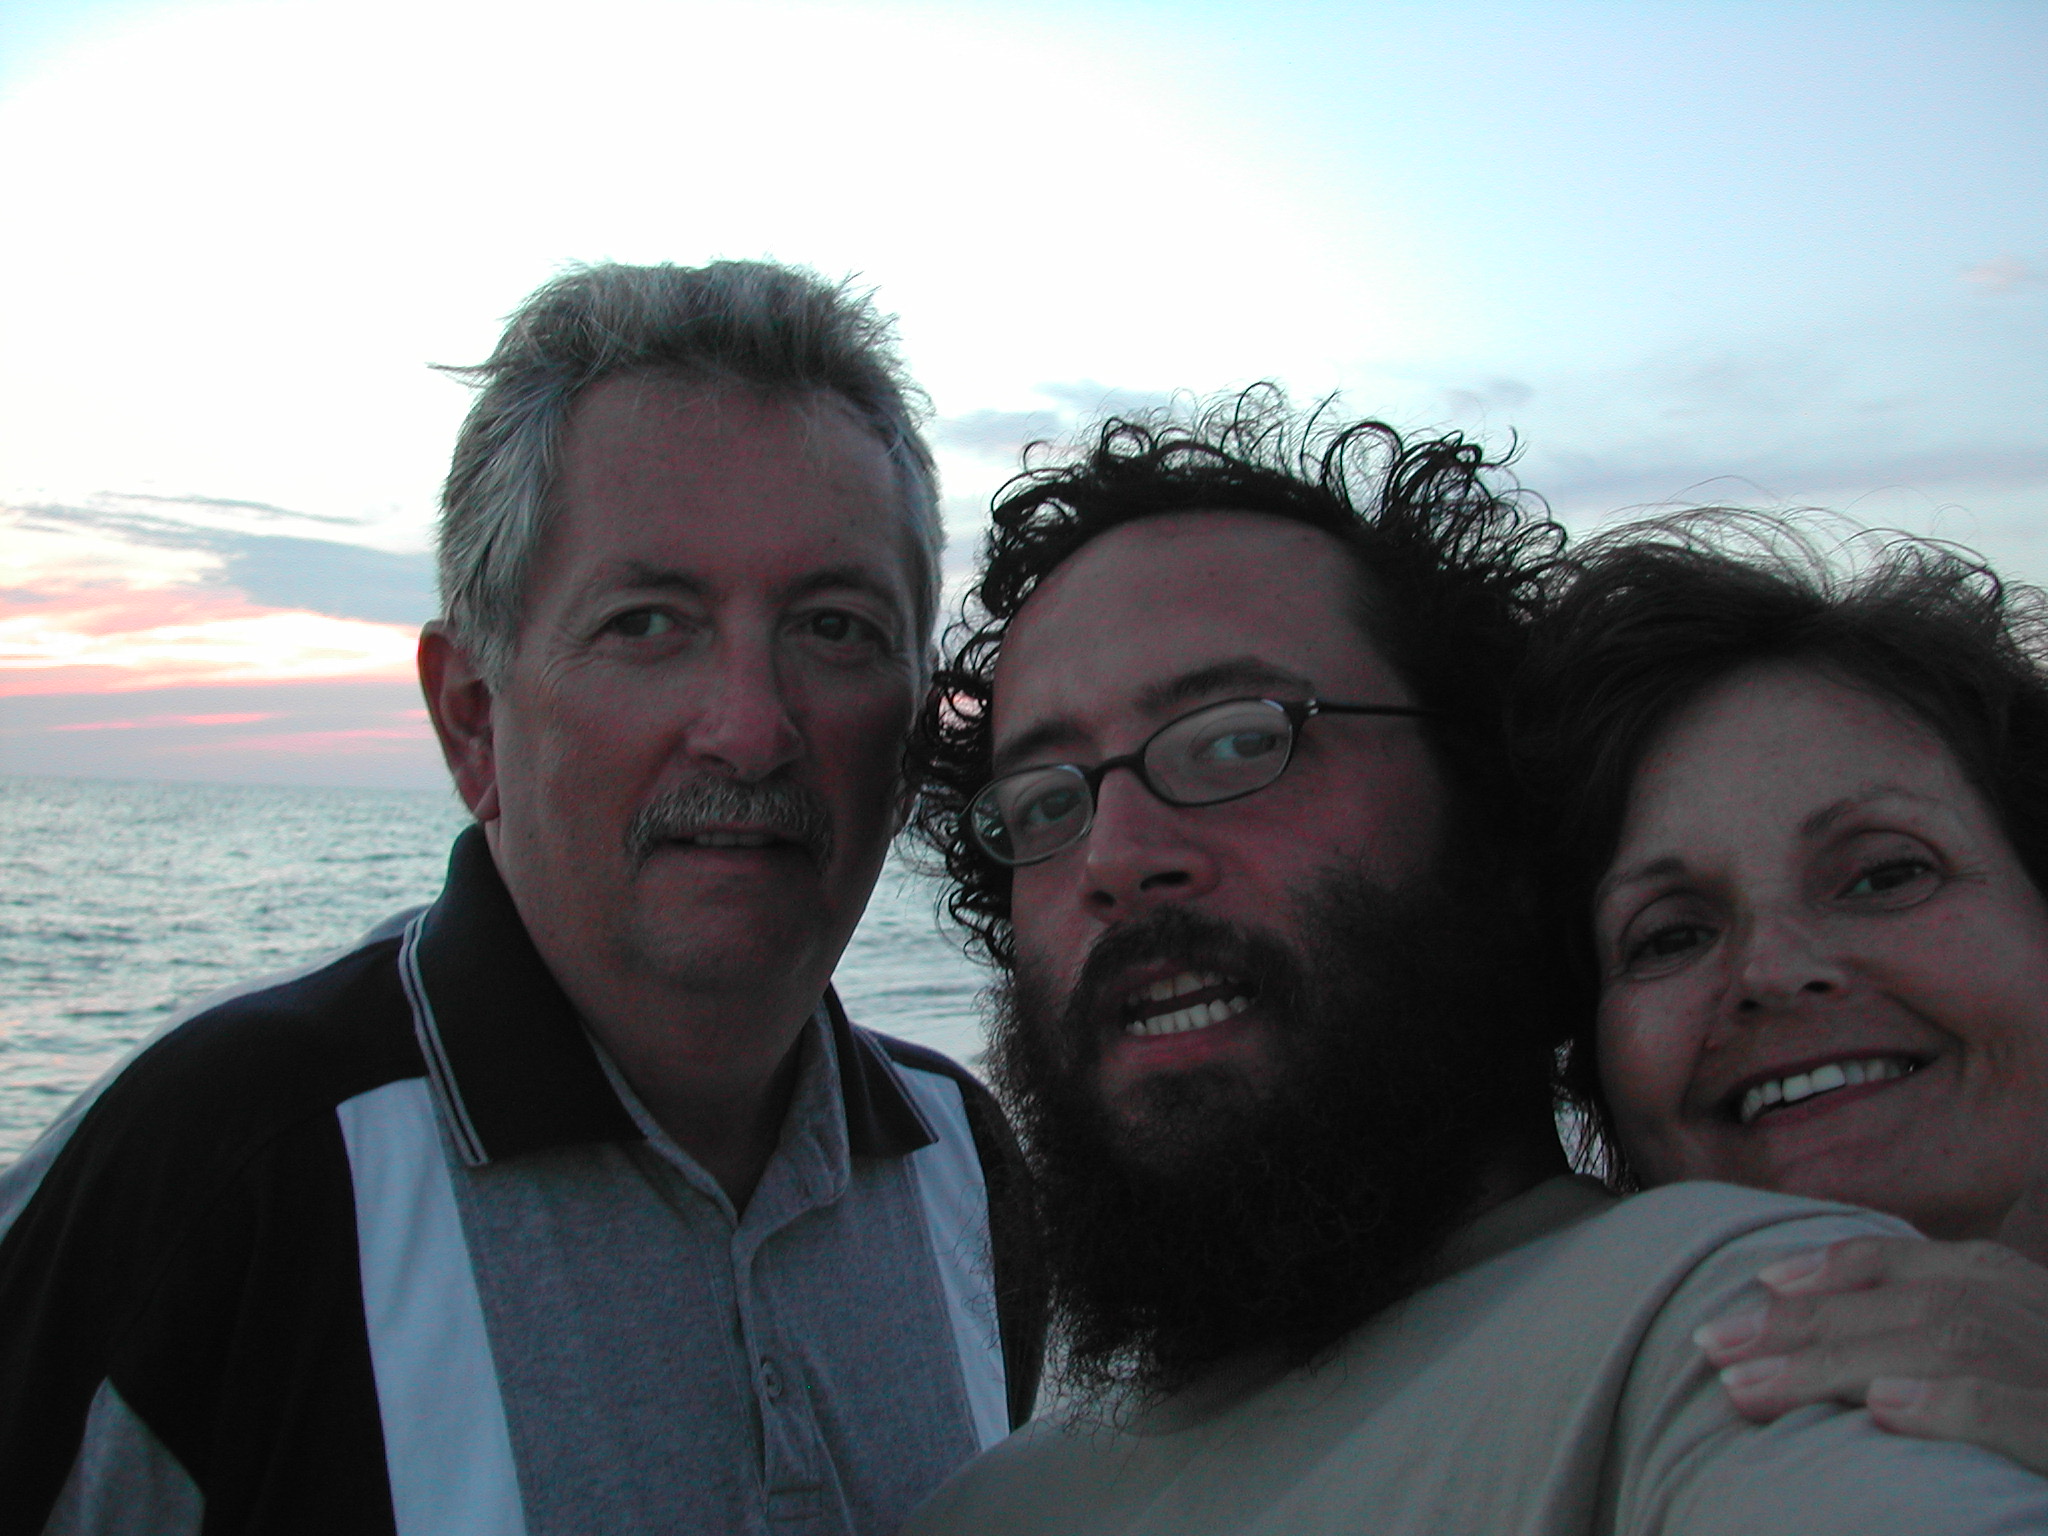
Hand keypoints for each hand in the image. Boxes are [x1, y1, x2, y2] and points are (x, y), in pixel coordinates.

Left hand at [1692, 1236, 2047, 1474]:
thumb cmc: (2032, 1410)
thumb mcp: (1993, 1359)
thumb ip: (1924, 1337)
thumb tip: (1824, 1341)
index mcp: (2015, 1293)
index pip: (1913, 1264)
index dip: (1831, 1270)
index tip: (1756, 1283)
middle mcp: (2038, 1319)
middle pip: (1906, 1306)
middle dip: (1802, 1325)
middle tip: (1713, 1347)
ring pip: (1942, 1349)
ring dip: (1838, 1366)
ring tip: (1753, 1388)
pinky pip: (2014, 1410)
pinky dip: (1949, 1407)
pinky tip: (1883, 1413)